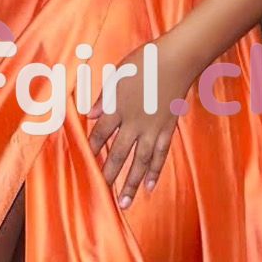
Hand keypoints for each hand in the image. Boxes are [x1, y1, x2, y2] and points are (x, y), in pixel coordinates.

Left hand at [86, 34, 197, 209]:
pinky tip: (150, 185)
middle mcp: (134, 123)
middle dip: (108, 175)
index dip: (91, 149)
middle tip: (100, 193)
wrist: (177, 59)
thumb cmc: (145, 61)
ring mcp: (153, 128)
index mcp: (117, 107)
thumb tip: (89, 114)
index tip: (84, 164)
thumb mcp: (118, 74)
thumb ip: (104, 96)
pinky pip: (161, 154)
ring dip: (131, 183)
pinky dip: (155, 171)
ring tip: (124, 202)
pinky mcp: (168, 129)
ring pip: (140, 161)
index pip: (100, 134)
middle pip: (118, 154)